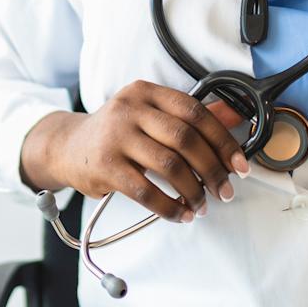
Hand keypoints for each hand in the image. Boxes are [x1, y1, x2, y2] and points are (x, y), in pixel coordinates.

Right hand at [22, 80, 249, 222]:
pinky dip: (169, 207)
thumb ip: (188, 117)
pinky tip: (179, 214)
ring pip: (169, 165)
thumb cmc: (118, 132)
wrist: (68, 147)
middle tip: (224, 190)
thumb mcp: (150, 114)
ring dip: (193, 190)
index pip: (195, 111)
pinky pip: (146, 191)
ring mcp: (115, 136)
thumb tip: (236, 117)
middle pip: (186, 139)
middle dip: (212, 169)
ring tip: (201, 205)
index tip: (239, 164)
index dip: (222, 139)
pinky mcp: (105, 165)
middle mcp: (130, 108)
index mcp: (146, 92)